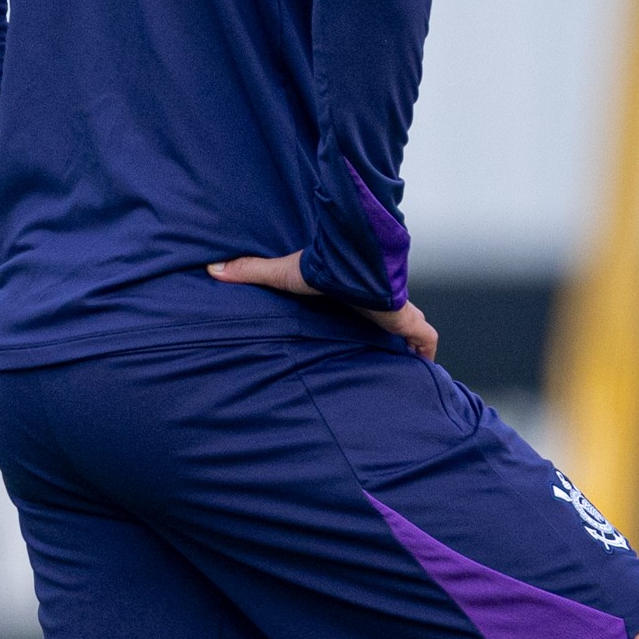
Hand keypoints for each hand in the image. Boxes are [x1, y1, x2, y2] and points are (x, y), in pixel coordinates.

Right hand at [209, 251, 438, 360]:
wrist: (351, 265)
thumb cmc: (321, 268)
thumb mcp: (281, 275)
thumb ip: (250, 272)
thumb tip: (212, 270)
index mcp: (354, 297)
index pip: (362, 308)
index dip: (364, 319)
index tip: (360, 335)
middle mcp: (378, 306)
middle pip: (389, 322)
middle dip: (389, 338)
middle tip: (382, 359)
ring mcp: (397, 314)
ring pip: (411, 332)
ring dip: (408, 348)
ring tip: (403, 372)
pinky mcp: (408, 321)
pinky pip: (425, 339)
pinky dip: (426, 353)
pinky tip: (423, 372)